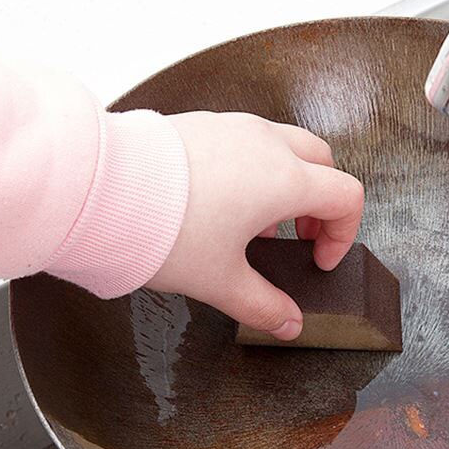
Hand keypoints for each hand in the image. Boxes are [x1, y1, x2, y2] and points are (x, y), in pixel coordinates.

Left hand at [148, 112, 363, 340]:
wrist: (101, 190)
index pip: (346, 196)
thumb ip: (263, 305)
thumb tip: (287, 324)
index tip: (318, 259)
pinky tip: (223, 202)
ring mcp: (234, 127)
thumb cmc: (164, 227)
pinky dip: (254, 168)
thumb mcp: (221, 279)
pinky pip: (248, 140)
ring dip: (287, 183)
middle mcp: (266, 144)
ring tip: (257, 224)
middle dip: (321, 202)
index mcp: (285, 179)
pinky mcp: (203, 123)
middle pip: (323, 163)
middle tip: (299, 236)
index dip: (342, 233)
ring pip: (285, 146)